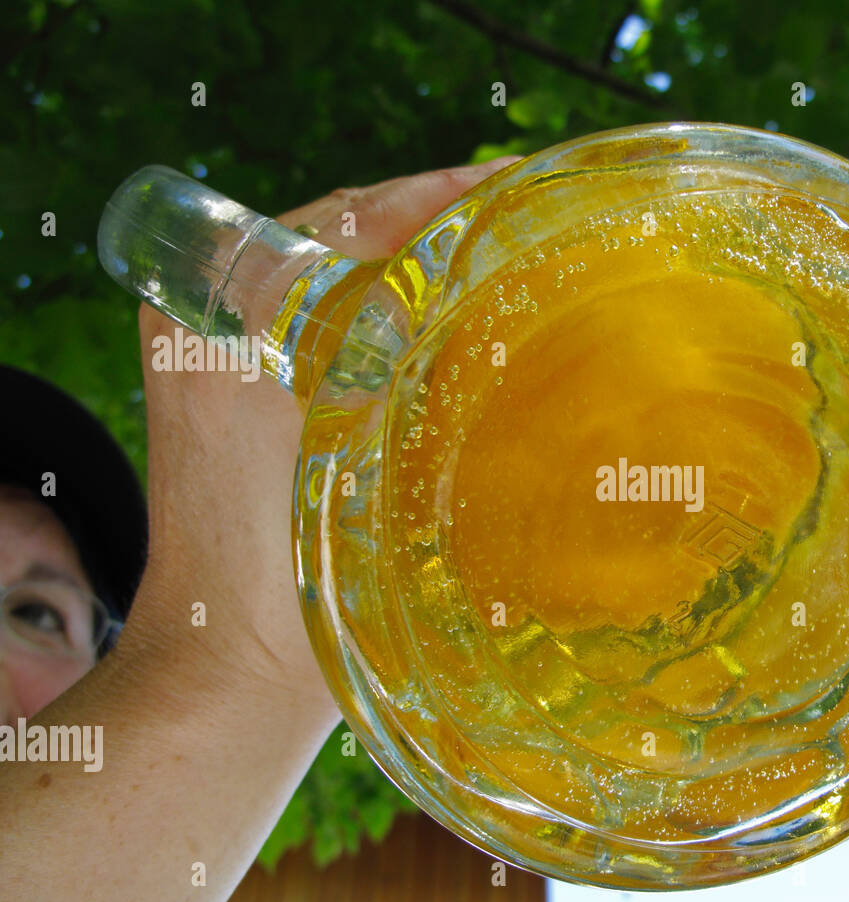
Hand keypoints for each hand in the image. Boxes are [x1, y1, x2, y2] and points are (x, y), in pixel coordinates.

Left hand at [126, 157, 522, 707]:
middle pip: (354, 248)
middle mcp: (221, 325)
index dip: (438, 197)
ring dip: (434, 284)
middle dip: (443, 235)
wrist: (233, 674)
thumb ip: (393, 351)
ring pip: (359, 295)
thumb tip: (485, 270)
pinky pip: (353, 343)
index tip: (520, 187)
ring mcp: (244, 370)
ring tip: (523, 277)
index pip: (348, 217)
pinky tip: (479, 346)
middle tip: (537, 231)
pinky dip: (413, 334)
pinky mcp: (270, 415)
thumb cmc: (273, 575)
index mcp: (217, 309)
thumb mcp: (341, 446)